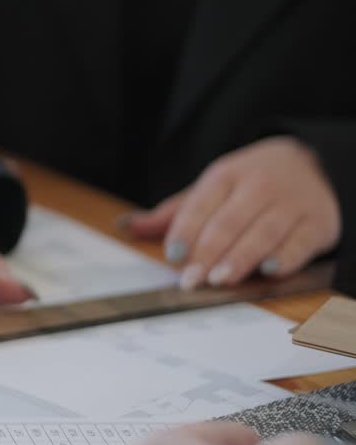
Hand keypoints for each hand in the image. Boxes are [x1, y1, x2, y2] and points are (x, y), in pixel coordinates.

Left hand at [122, 136, 340, 289]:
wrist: (316, 165)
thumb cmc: (250, 184)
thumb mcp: (212, 189)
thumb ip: (174, 213)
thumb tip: (126, 226)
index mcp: (227, 175)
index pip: (202, 203)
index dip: (186, 230)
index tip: (173, 256)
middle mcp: (259, 186)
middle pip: (229, 221)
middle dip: (208, 252)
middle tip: (190, 280)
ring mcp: (291, 204)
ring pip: (263, 232)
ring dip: (240, 257)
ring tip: (219, 279)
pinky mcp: (318, 223)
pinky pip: (300, 242)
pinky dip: (286, 257)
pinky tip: (269, 270)